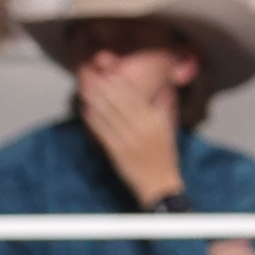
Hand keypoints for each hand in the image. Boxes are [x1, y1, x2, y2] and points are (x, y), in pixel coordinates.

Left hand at [81, 66, 185, 199]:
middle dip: (104, 88)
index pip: (136, 97)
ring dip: (96, 101)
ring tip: (85, 88)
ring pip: (109, 116)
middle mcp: (141, 128)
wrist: (160, 182)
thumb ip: (165, 105)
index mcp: (155, 120)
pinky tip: (86, 110)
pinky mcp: (117, 152)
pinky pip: (103, 133)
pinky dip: (94, 121)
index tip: (110, 71)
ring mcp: (128, 140)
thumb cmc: (165, 154)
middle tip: (91, 75)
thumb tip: (165, 86)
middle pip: (120, 103)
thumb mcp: (168, 127)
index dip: (121, 83)